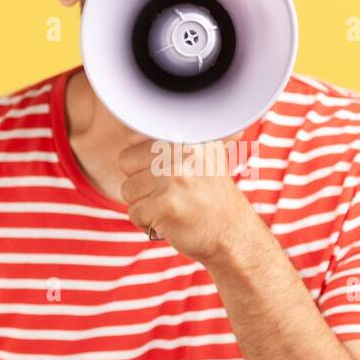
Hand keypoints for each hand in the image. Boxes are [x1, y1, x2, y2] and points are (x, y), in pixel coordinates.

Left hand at [117, 132, 259, 265]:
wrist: (233, 234)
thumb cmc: (212, 198)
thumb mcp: (204, 157)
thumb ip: (174, 141)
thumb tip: (135, 125)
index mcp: (186, 136)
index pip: (134, 147)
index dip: (144, 168)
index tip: (170, 179)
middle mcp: (181, 151)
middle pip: (126, 164)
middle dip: (141, 185)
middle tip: (169, 195)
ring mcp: (174, 177)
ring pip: (128, 190)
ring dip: (144, 205)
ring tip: (171, 208)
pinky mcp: (166, 204)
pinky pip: (134, 213)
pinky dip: (147, 223)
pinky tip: (170, 222)